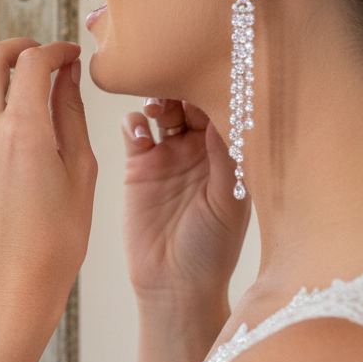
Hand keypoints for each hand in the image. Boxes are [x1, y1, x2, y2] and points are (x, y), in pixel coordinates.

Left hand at [0, 39, 95, 323]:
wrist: (16, 279)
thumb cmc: (57, 237)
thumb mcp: (81, 169)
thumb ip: (71, 112)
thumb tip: (68, 72)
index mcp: (25, 132)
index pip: (34, 62)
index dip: (55, 50)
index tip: (67, 55)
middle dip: (18, 46)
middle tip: (39, 55)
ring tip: (7, 71)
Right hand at [122, 98, 249, 311]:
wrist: (173, 285)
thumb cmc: (212, 250)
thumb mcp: (228, 202)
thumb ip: (225, 158)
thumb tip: (225, 111)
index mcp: (228, 156)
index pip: (224, 110)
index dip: (216, 90)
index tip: (210, 76)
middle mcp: (199, 151)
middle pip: (191, 102)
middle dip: (184, 87)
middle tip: (177, 82)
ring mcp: (167, 156)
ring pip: (161, 111)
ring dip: (159, 100)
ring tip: (158, 109)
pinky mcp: (137, 166)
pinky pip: (133, 131)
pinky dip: (133, 122)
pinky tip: (139, 132)